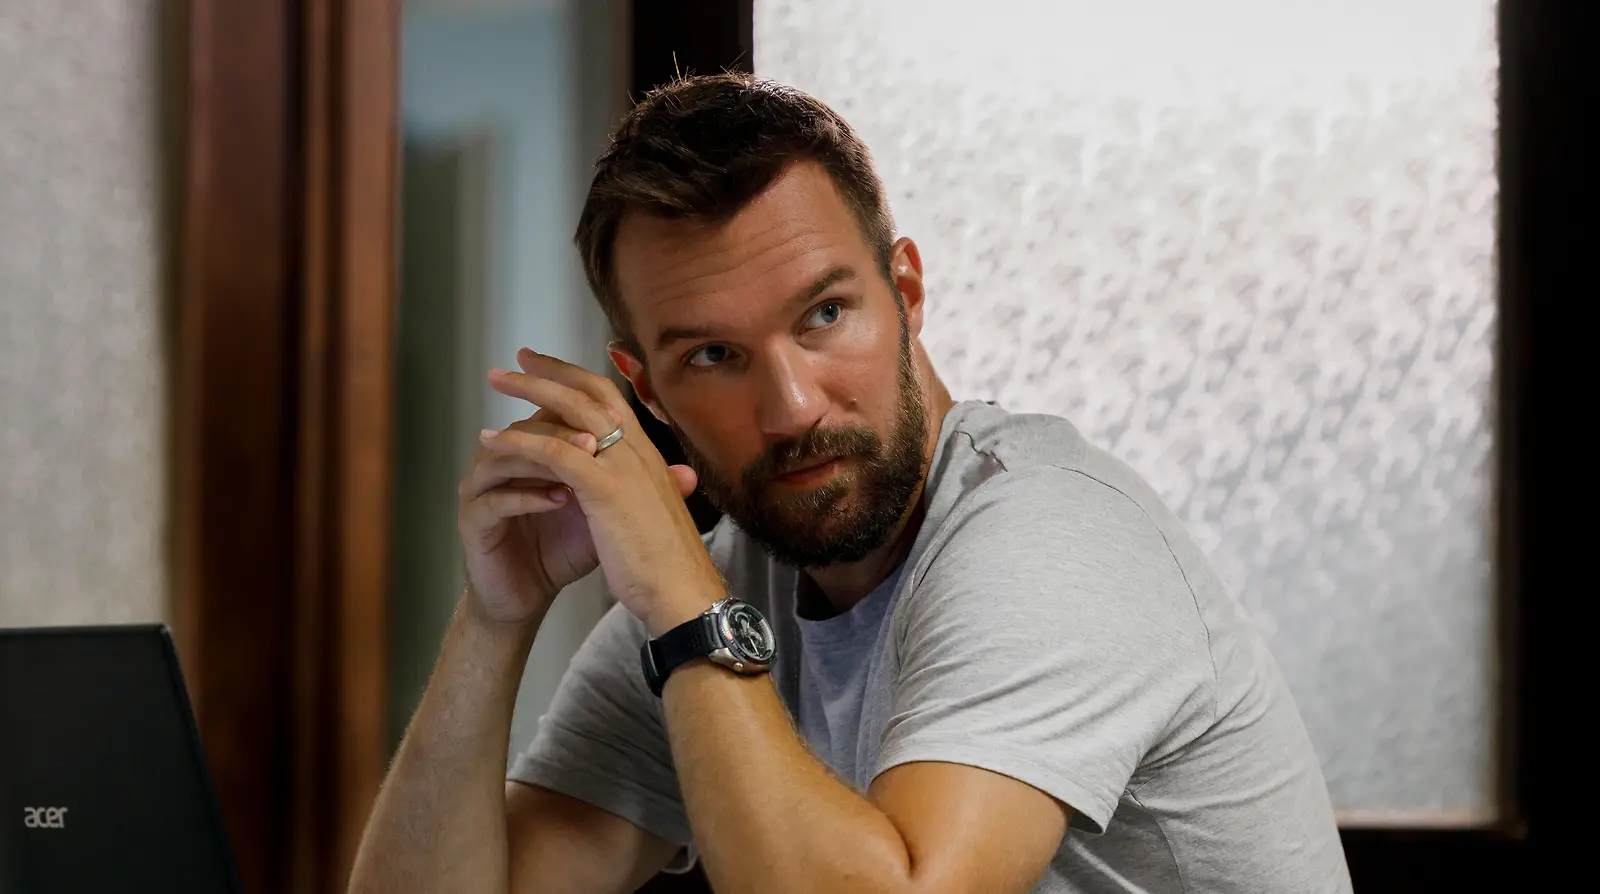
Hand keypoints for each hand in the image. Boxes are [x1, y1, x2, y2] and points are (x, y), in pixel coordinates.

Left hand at [475, 348, 720, 633]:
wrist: (684, 592)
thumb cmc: (670, 562)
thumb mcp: (660, 513)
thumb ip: (658, 487)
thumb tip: (669, 477)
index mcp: (648, 455)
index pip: (612, 399)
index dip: (579, 379)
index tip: (550, 367)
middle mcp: (638, 450)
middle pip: (590, 391)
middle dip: (552, 371)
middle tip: (517, 358)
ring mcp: (623, 466)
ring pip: (571, 411)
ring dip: (530, 391)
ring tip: (496, 381)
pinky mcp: (605, 488)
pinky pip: (555, 452)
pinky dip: (521, 440)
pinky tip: (493, 437)